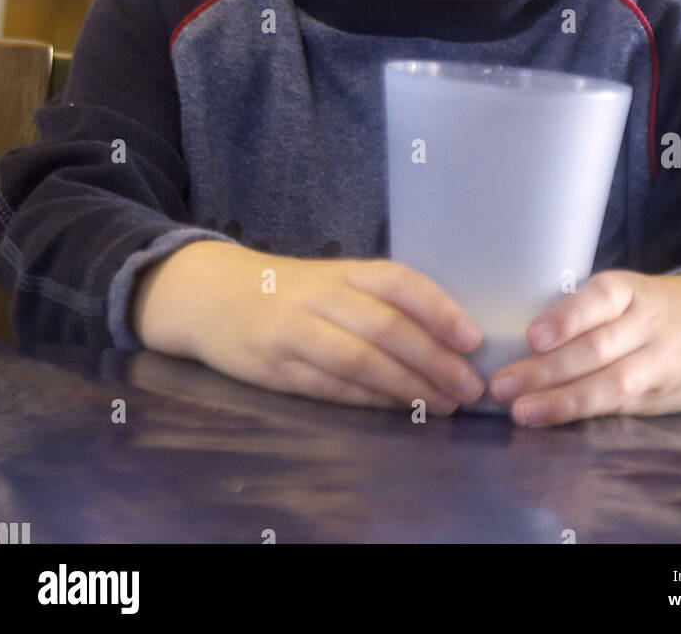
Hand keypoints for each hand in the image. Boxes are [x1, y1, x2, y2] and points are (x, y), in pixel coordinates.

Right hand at [171, 244, 487, 414]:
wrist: (207, 294)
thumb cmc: (286, 289)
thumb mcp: (330, 280)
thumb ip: (377, 300)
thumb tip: (446, 335)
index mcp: (340, 270)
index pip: (397, 282)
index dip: (438, 309)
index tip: (473, 338)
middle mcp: (319, 297)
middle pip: (384, 326)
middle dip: (433, 360)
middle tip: (470, 386)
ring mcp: (294, 333)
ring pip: (360, 361)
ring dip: (407, 387)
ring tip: (443, 405)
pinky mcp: (275, 369)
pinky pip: (331, 388)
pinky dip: (370, 401)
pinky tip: (398, 410)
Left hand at [487, 270, 680, 426]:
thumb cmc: (654, 307)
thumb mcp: (628, 293)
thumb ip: (586, 310)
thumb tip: (519, 337)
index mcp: (630, 290)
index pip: (600, 298)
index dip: (567, 318)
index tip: (532, 337)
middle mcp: (646, 325)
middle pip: (597, 348)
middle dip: (547, 370)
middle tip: (502, 385)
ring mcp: (658, 363)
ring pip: (611, 384)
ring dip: (562, 400)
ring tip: (522, 411)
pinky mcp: (663, 396)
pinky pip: (623, 407)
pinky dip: (588, 416)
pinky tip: (556, 421)